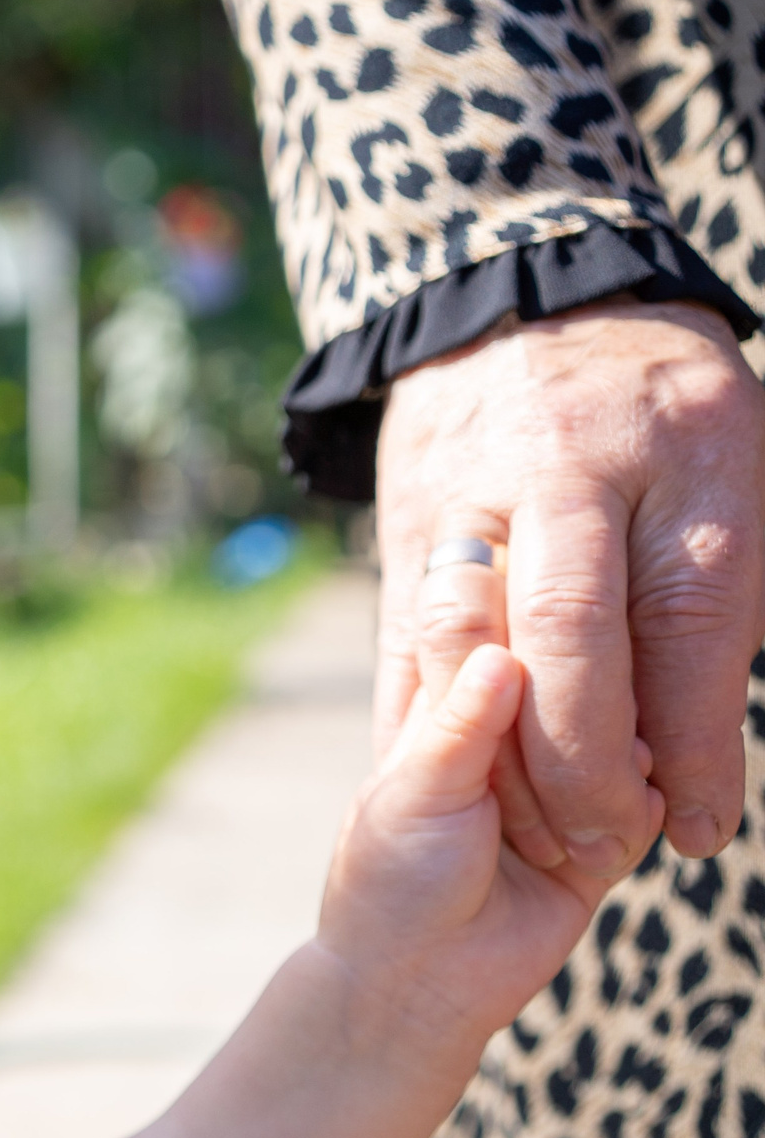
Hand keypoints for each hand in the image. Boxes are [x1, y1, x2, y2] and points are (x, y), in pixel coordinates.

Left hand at [320, 639, 641, 1040]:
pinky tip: (592, 849)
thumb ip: (459, 724)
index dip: (504, 648)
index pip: (487, 619)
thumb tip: (502, 655)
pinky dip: (632, 813)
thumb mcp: (415, 792)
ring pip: (621, 724)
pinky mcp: (609, 822)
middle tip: (503, 800)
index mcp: (443, 698)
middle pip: (572, 668)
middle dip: (556, 727)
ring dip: (595, 775)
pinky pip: (649, 791)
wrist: (424, 979)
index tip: (488, 695)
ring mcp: (565, 769)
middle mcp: (510, 722)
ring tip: (538, 839)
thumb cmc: (394, 876)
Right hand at [377, 300, 764, 874]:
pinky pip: (409, 635)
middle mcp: (566, 469)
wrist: (524, 301)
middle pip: (572, 626)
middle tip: (615, 836)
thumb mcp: (740, 472)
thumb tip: (697, 744)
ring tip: (538, 824)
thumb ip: (729, 594)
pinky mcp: (406, 522)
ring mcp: (471, 492)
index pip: (690, 616)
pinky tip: (456, 781)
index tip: (701, 826)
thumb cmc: (664, 411)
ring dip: (499, 748)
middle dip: (590, 756)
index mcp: (682, 453)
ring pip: (471, 635)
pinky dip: (426, 719)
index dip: (698, 737)